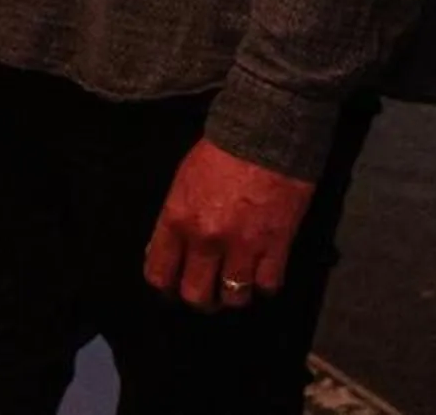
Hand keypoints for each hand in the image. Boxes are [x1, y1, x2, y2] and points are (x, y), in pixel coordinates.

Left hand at [143, 137, 314, 311]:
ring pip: (233, 298)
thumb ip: (174, 221)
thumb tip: (166, 251)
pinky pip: (267, 286)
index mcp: (176, 220)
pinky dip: (263, 285)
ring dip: (233, 295)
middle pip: (196, 295)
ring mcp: (242, 246)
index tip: (172, 287)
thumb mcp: (181, 183)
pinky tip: (261, 274)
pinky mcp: (276, 247)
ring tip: (235, 284)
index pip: (159, 273)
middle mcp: (205, 239)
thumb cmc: (218, 153)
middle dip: (199, 298)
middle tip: (206, 291)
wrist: (264, 136)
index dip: (165, 286)